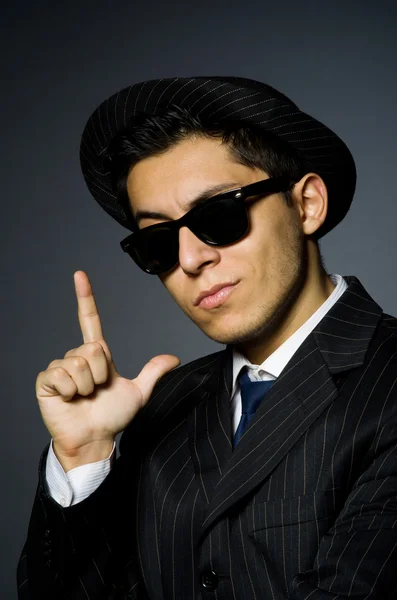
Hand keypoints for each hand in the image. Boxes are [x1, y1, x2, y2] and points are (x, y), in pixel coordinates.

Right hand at [36, 270, 179, 469]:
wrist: (94, 439)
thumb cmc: (112, 417)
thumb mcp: (138, 392)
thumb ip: (153, 372)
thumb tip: (174, 358)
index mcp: (96, 355)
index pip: (90, 320)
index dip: (85, 297)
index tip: (80, 275)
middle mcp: (77, 357)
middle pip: (93, 349)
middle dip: (101, 374)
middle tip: (97, 390)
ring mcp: (60, 368)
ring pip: (79, 363)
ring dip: (87, 385)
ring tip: (84, 397)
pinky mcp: (47, 381)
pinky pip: (61, 375)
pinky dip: (70, 390)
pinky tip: (70, 399)